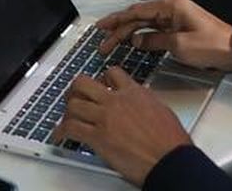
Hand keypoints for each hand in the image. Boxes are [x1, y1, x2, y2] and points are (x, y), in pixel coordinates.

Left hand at [53, 68, 191, 186]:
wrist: (170, 159)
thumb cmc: (171, 141)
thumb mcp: (161, 109)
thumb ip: (144, 102)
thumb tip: (138, 104)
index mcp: (134, 92)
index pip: (112, 73)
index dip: (102, 78)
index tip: (100, 84)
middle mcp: (116, 101)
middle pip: (83, 83)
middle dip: (75, 89)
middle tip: (75, 97)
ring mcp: (105, 118)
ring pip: (73, 104)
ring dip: (67, 111)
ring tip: (67, 117)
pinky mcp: (98, 137)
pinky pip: (71, 128)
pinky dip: (61, 131)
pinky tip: (60, 135)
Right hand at [93, 0, 231, 71]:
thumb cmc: (210, 45)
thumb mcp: (179, 45)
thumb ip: (154, 41)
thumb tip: (136, 41)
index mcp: (170, 5)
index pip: (136, 11)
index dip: (116, 20)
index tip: (101, 26)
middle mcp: (170, 7)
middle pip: (138, 16)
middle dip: (119, 29)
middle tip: (103, 42)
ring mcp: (174, 17)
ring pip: (144, 23)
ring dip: (128, 33)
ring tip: (111, 44)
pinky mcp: (178, 27)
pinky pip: (154, 29)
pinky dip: (141, 36)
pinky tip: (131, 42)